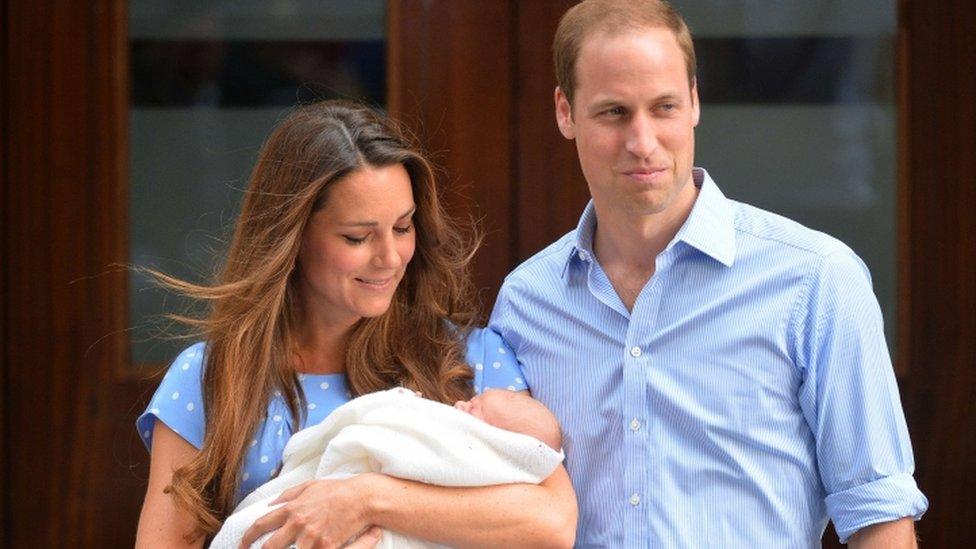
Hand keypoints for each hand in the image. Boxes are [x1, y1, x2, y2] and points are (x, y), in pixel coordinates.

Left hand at [239, 477, 377, 548]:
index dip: (248, 536)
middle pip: (270, 546)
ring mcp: (311, 537)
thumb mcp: (310, 486)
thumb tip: (271, 503)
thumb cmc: (337, 490)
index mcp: (292, 508)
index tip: (243, 544)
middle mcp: (298, 523)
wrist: (360, 498)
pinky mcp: (325, 546)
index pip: (262, 524)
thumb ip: (288, 495)